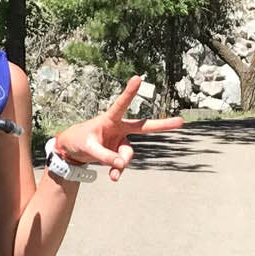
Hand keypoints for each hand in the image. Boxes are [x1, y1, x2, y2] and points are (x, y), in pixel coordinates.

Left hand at [52, 76, 183, 181]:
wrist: (73, 150)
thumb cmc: (79, 141)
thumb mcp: (88, 148)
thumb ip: (105, 156)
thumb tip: (122, 164)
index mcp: (110, 119)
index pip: (121, 105)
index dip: (130, 93)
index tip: (137, 78)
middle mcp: (119, 128)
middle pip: (144, 127)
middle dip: (162, 125)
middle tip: (181, 122)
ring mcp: (121, 141)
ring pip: (128, 154)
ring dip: (121, 164)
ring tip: (112, 175)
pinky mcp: (119, 152)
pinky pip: (122, 164)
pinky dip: (118, 171)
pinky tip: (113, 177)